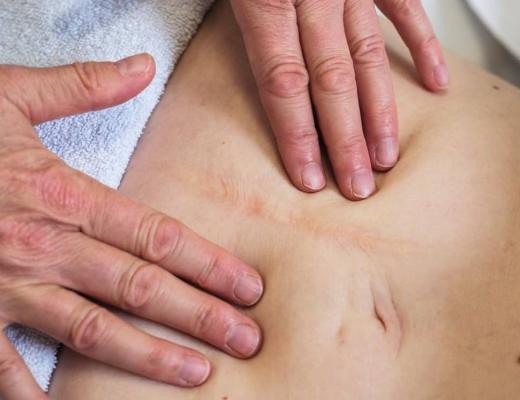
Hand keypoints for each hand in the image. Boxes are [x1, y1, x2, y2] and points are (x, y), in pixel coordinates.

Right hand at [0, 54, 262, 398]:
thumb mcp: (10, 96)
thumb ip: (81, 85)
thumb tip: (142, 66)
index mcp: (62, 195)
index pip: (155, 236)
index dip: (207, 262)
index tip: (248, 286)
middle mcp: (44, 246)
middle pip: (139, 287)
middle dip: (198, 315)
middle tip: (246, 338)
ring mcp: (8, 287)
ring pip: (93, 330)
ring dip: (148, 357)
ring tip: (197, 373)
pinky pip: (4, 366)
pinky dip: (33, 393)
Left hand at [231, 0, 446, 199]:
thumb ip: (231, 14)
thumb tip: (230, 53)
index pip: (284, 85)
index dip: (298, 137)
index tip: (311, 178)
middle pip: (332, 83)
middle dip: (345, 140)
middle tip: (356, 186)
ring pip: (369, 57)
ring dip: (380, 110)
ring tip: (385, 156)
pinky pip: (404, 8)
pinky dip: (421, 45)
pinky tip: (433, 83)